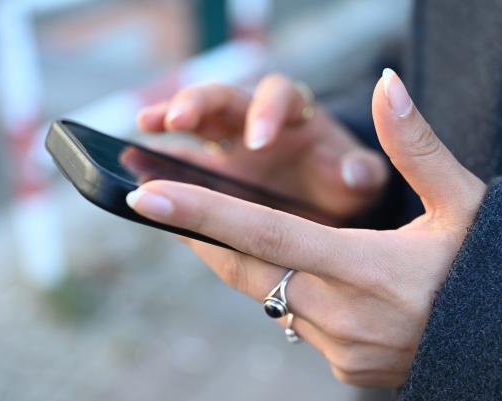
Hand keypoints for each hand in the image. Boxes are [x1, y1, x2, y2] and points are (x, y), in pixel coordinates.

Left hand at [127, 69, 486, 386]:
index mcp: (369, 269)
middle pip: (252, 270)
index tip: (148, 196)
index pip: (267, 236)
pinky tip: (315, 277)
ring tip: (242, 233)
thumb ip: (417, 146)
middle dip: (209, 238)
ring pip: (272, 297)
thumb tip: (386, 85)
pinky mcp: (344, 368)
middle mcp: (345, 316)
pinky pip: (298, 323)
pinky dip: (293, 293)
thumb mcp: (464, 203)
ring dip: (256, 264)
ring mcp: (343, 350)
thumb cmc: (490, 269)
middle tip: (174, 206)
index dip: (204, 214)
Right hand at [138, 74, 388, 219]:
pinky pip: (182, 158)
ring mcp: (230, 143)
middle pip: (225, 97)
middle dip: (200, 103)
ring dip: (168, 119)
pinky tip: (139, 170)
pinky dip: (161, 160)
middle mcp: (258, 121)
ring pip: (195, 121)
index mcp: (297, 116)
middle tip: (177, 119)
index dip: (266, 113)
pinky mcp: (213, 168)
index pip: (279, 97)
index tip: (258, 142)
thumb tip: (355, 172)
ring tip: (143, 127)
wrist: (328, 202)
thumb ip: (362, 173)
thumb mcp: (360, 180)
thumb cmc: (344, 183)